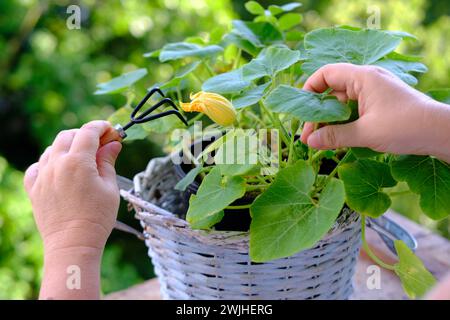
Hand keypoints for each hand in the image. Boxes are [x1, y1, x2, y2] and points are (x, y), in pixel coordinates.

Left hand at [24, 120, 121, 252]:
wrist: (74, 243)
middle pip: (68, 135)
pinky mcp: (34, 189)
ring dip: (68, 147)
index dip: (102, 127)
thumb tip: (113, 144)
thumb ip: (108, 161)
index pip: (88, 132)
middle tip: (100, 144)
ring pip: (52, 149)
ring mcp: (42, 176)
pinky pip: (37, 167)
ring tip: (82, 159)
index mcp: (77, 162)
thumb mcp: (110, 187)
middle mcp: (56, 164)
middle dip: (85, 135)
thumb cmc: (97, 217)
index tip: (112, 131)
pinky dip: (49, 163)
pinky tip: (59, 170)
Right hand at [300, 63, 449, 162]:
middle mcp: (367, 81)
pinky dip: (344, 122)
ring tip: (319, 140)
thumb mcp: (365, 133)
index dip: (309, 89)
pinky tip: (336, 138)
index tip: (300, 110)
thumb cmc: (405, 127)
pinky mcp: (380, 104)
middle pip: (333, 91)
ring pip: (343, 103)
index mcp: (363, 78)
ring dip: (330, 120)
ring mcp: (375, 92)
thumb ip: (334, 136)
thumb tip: (309, 141)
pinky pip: (355, 109)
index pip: (327, 74)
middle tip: (307, 136)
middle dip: (317, 113)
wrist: (440, 132)